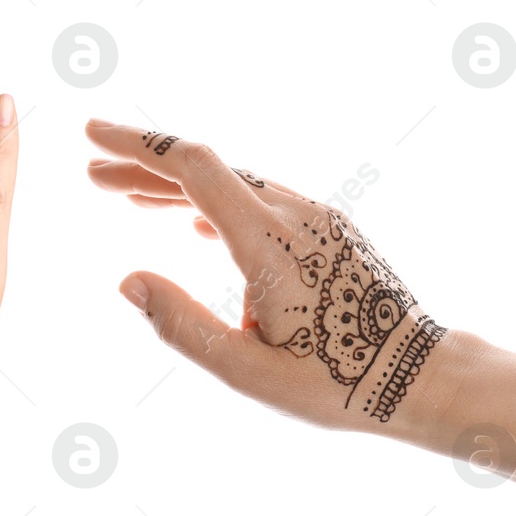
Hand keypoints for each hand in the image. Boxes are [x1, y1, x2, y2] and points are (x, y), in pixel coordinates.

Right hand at [85, 119, 515, 488]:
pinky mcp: (329, 232)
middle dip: (145, 165)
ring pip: (234, 184)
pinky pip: (260, 201)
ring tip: (130, 199)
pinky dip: (215, 203)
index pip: (194, 168)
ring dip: (178, 187)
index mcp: (268, 242)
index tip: (92, 132)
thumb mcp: (244, 370)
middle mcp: (293, 216)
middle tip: (93, 173)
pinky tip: (193, 224)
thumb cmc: (336, 383)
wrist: (423, 379)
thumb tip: (126, 281)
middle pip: (208, 169)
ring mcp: (316, 220)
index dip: (139, 145)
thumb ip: (179, 324)